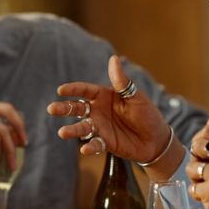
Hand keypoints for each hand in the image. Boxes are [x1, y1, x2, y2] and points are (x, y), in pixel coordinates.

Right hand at [47, 55, 171, 161]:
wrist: (156, 139)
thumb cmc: (147, 114)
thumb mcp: (136, 97)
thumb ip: (121, 82)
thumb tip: (114, 59)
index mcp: (104, 96)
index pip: (85, 90)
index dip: (73, 89)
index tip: (61, 90)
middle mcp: (98, 111)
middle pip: (77, 108)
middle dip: (64, 108)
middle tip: (52, 109)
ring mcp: (100, 127)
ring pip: (82, 127)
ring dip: (72, 130)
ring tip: (62, 132)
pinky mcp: (104, 143)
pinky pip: (94, 144)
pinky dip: (89, 147)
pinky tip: (85, 149)